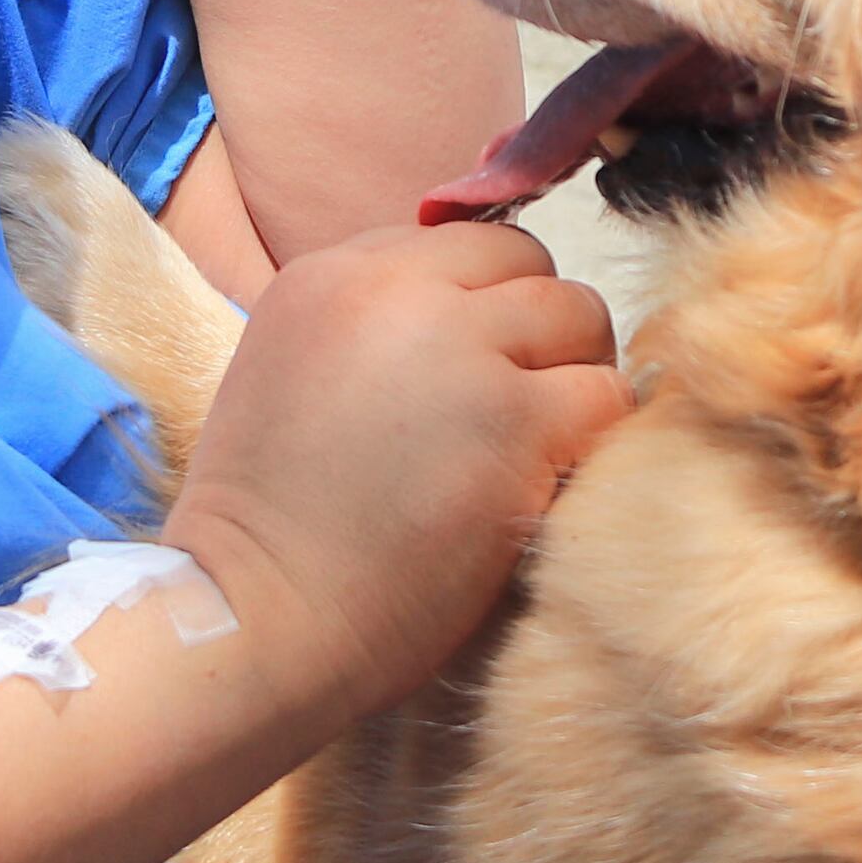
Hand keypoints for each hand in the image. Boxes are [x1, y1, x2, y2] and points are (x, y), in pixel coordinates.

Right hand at [166, 222, 626, 717]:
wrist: (256, 618)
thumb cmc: (265, 530)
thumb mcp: (290, 375)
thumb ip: (372, 330)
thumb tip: (472, 322)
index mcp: (332, 275)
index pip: (464, 245)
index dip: (486, 311)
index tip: (476, 376)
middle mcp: (398, 292)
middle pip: (529, 269)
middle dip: (539, 336)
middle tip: (519, 415)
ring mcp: (462, 351)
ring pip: (581, 319)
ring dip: (574, 381)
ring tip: (537, 452)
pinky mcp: (516, 423)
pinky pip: (605, 398)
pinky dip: (593, 443)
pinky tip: (548, 491)